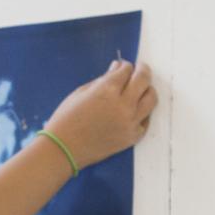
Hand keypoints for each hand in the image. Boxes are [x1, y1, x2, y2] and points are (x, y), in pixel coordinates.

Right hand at [40, 59, 157, 168]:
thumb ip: (103, 79)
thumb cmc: (66, 119)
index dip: (125, 66)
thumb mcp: (81, 92)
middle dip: (143, 70)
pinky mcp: (132, 137)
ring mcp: (130, 122)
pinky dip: (143, 112)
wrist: (63, 149)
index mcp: (107, 90)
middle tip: (141, 69)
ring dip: (148, 90)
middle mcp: (123, 104)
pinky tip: (137, 110)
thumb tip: (117, 67)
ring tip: (142, 89)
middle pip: (143, 80)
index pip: (126, 70)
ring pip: (151, 99)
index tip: (124, 67)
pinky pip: (146, 120)